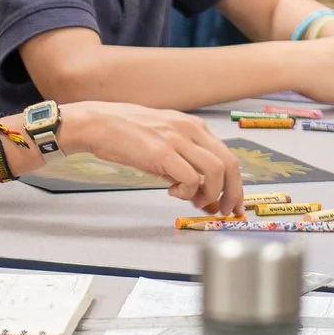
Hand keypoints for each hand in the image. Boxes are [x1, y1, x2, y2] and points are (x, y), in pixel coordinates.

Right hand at [52, 101, 244, 214]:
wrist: (98, 124)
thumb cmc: (126, 134)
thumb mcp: (163, 142)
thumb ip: (184, 162)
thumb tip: (199, 192)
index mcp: (193, 126)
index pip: (228, 156)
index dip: (235, 184)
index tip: (233, 203)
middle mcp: (191, 129)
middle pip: (229, 164)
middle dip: (231, 193)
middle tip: (223, 211)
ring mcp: (178, 139)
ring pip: (215, 171)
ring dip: (209, 194)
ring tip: (193, 201)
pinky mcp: (162, 152)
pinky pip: (190, 178)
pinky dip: (187, 191)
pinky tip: (172, 191)